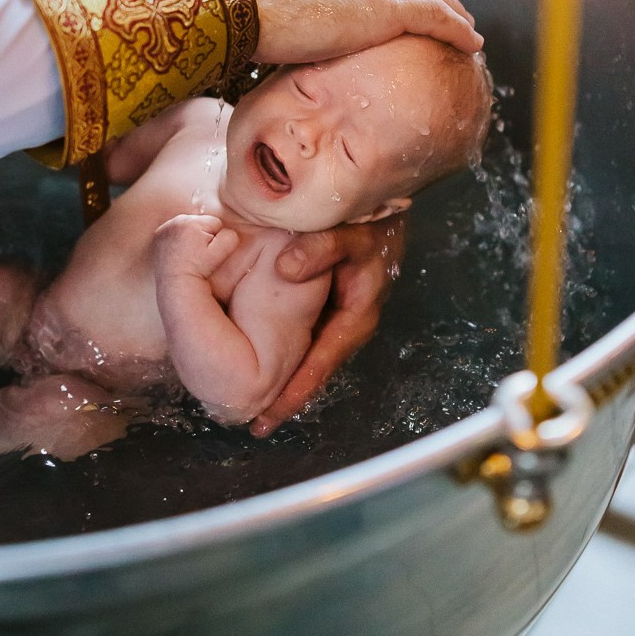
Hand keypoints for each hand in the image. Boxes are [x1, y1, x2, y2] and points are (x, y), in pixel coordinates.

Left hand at [153, 214, 239, 282]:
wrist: (175, 284)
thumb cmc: (199, 270)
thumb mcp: (220, 254)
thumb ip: (229, 236)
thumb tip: (228, 230)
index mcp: (192, 223)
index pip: (215, 223)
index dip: (216, 239)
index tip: (209, 253)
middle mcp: (176, 221)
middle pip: (200, 223)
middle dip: (203, 236)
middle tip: (199, 255)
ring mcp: (165, 227)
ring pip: (188, 226)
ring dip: (191, 236)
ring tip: (190, 253)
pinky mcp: (158, 235)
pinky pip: (175, 231)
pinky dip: (178, 238)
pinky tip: (180, 252)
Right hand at [233, 0, 481, 63]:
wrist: (238, 5)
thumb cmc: (235, 12)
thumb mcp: (258, 10)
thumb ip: (273, 18)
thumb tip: (265, 40)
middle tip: (443, 9)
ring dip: (450, 7)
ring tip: (466, 25)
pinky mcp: (385, 8)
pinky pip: (436, 16)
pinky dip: (457, 27)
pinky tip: (473, 42)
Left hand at [250, 214, 406, 435]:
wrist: (383, 212)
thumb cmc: (369, 225)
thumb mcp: (350, 234)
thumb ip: (322, 247)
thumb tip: (285, 268)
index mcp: (356, 316)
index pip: (321, 363)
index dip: (295, 392)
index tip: (268, 417)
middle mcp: (348, 325)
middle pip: (313, 370)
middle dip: (285, 395)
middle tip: (253, 422)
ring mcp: (338, 320)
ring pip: (308, 357)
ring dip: (283, 378)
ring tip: (251, 403)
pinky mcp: (327, 310)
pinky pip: (304, 337)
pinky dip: (283, 351)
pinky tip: (258, 359)